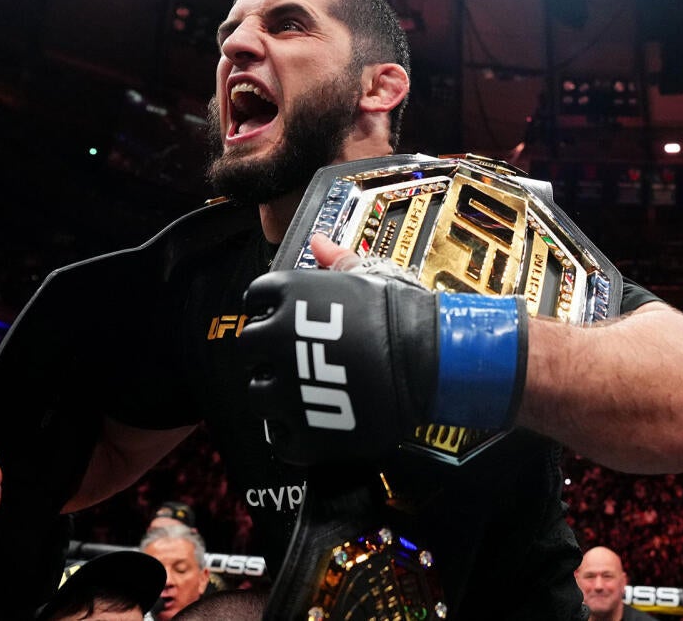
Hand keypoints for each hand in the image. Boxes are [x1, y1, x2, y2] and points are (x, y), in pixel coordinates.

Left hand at [242, 238, 527, 464]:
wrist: (431, 361)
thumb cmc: (402, 315)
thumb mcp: (367, 277)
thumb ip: (335, 262)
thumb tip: (318, 243)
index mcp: (287, 296)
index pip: (256, 299)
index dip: (272, 310)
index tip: (288, 320)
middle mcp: (275, 339)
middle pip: (250, 348)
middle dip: (269, 353)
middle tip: (300, 357)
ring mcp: (285, 389)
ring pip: (258, 394)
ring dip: (275, 393)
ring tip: (308, 391)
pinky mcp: (303, 431)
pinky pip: (279, 438)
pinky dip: (291, 434)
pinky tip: (314, 421)